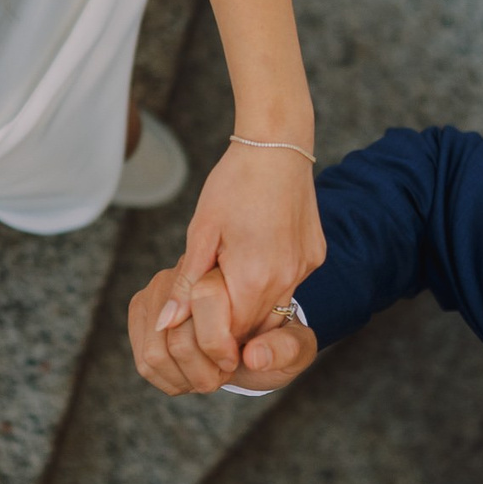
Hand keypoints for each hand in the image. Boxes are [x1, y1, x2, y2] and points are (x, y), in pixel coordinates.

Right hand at [130, 266, 320, 395]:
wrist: (246, 339)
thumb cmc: (272, 343)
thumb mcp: (296, 348)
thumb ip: (287, 349)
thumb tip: (254, 357)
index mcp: (232, 271)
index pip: (207, 299)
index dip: (219, 346)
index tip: (235, 360)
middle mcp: (190, 270)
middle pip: (179, 338)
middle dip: (203, 370)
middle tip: (222, 371)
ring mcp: (160, 288)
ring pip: (157, 352)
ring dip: (184, 376)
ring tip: (206, 372)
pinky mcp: (141, 308)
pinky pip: (145, 360)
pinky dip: (169, 379)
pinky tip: (188, 372)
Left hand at [152, 141, 326, 379]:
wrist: (277, 144)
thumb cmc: (234, 182)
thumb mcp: (201, 232)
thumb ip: (187, 284)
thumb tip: (167, 324)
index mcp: (255, 276)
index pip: (232, 332)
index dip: (211, 338)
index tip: (195, 334)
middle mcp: (287, 278)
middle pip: (256, 325)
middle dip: (231, 325)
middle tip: (206, 311)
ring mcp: (305, 267)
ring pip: (275, 307)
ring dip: (251, 305)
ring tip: (228, 280)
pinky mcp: (315, 255)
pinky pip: (290, 284)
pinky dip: (270, 283)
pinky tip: (254, 259)